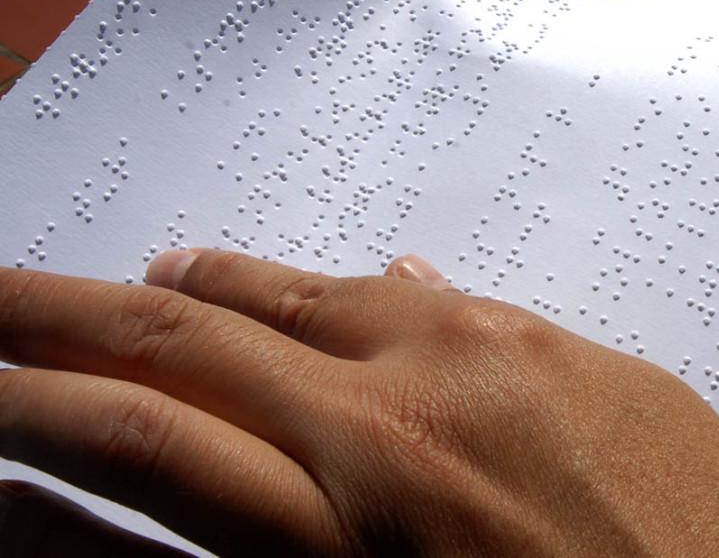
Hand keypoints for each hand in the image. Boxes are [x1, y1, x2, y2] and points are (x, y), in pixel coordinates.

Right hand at [0, 250, 718, 555]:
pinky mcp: (574, 346)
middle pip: (195, 338)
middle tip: (2, 294)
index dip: (39, 397)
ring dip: (212, 283)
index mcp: (358, 530)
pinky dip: (345, 287)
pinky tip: (319, 281)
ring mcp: (498, 363)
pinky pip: (426, 295)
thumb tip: (259, 477)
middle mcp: (409, 421)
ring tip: (149, 275)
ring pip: (308, 292)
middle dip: (69, 310)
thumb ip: (318, 545)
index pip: (146, 433)